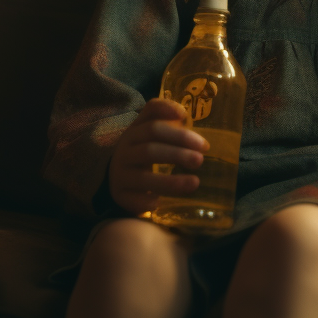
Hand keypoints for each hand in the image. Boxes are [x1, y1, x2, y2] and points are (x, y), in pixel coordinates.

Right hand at [108, 97, 208, 213]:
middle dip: (177, 154)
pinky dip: (148, 201)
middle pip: (150, 150)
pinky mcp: (120, 195)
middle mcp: (124, 151)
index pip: (152, 124)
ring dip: (171, 181)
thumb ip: (162, 115)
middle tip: (200, 159)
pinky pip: (135, 199)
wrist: (116, 176)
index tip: (187, 120)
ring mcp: (120, 174)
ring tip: (195, 183)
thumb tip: (183, 114)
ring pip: (144, 178)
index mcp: (133, 132)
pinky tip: (161, 203)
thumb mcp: (147, 129)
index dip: (171, 125)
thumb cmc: (141, 149)